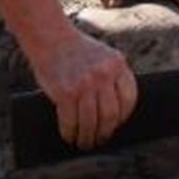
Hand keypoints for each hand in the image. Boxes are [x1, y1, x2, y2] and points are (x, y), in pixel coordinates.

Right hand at [24, 27, 137, 149]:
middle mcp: (103, 74)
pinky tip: (69, 136)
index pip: (129, 98)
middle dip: (105, 132)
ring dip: (87, 138)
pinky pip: (70, 121)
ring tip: (84, 143)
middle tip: (99, 140)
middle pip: (110, 114)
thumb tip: (115, 113)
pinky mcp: (65, 92)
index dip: (123, 117)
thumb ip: (112, 76)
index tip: (115, 125)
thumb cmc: (75, 49)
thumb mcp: (103, 55)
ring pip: (91, 122)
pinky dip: (70, 133)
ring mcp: (84, 83)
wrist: (49, 36)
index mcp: (117, 64)